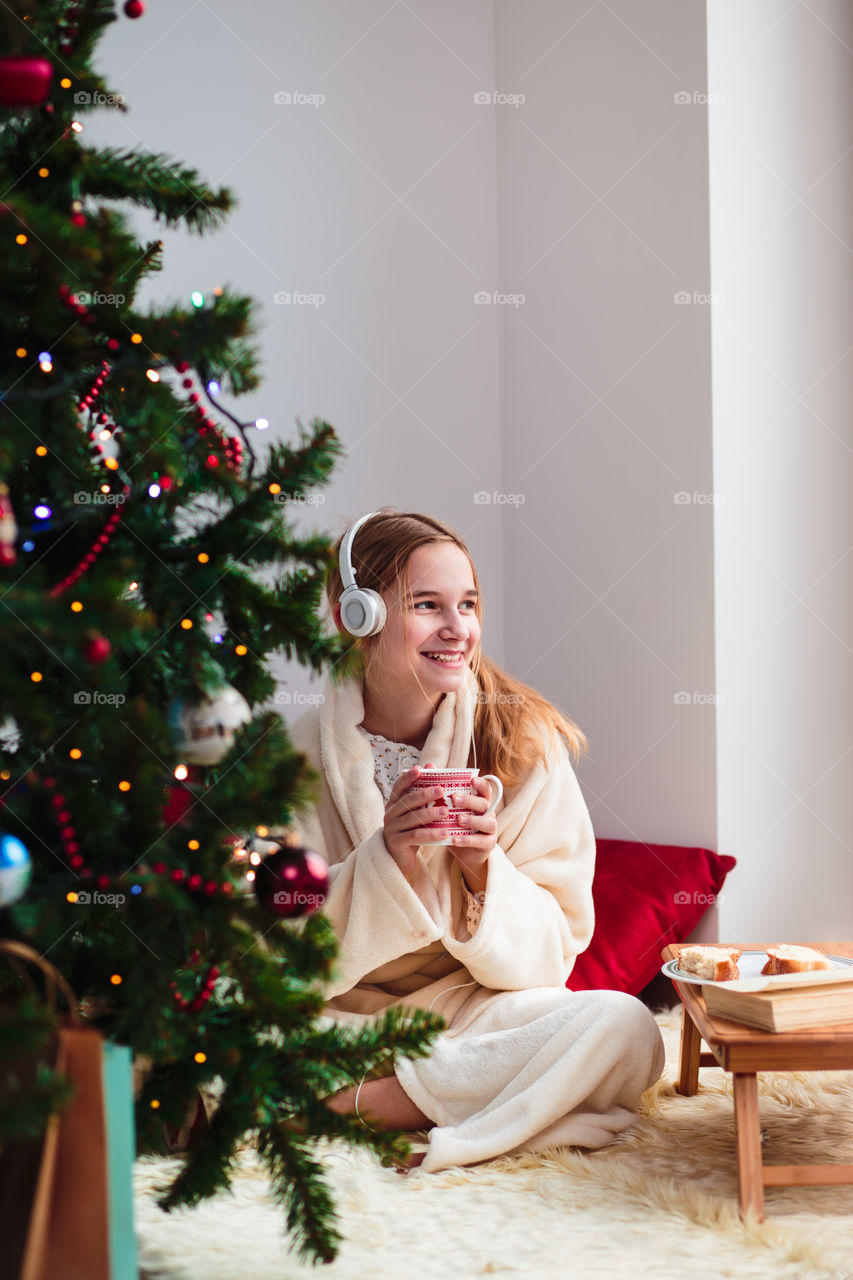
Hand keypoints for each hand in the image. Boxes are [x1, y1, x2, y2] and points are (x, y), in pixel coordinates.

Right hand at [383, 762, 444, 875]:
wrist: (400, 857)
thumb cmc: (411, 829)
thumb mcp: (415, 812)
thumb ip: (422, 792)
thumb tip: (431, 765)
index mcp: (393, 803)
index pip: (399, 787)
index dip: (408, 777)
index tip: (420, 769)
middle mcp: (389, 814)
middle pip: (407, 801)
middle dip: (424, 794)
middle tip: (441, 790)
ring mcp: (391, 828)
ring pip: (412, 819)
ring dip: (430, 814)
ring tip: (446, 812)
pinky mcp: (396, 842)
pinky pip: (415, 836)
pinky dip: (431, 833)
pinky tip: (445, 833)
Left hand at [448, 775, 498, 894]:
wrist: (463, 853)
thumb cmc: (455, 826)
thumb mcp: (450, 810)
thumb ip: (442, 790)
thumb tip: (429, 765)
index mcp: (480, 802)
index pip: (485, 789)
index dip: (481, 784)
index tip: (471, 779)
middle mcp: (488, 813)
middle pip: (484, 804)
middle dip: (470, 800)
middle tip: (454, 798)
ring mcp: (490, 829)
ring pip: (487, 822)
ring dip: (472, 820)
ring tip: (458, 819)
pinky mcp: (488, 844)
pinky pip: (480, 841)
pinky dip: (467, 840)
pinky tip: (455, 839)